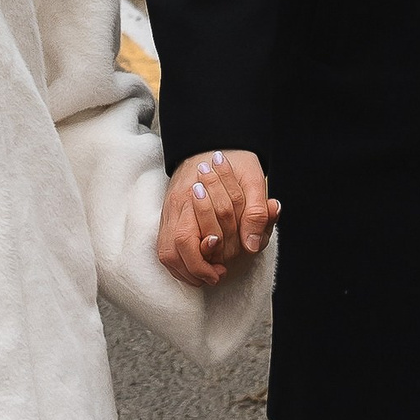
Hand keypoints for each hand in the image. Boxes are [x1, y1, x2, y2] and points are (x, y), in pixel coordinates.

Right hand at [159, 149, 277, 288]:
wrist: (213, 142)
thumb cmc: (236, 162)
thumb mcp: (253, 181)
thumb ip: (254, 212)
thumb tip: (250, 246)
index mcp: (192, 195)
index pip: (187, 238)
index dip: (203, 260)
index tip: (223, 270)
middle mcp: (176, 207)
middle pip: (172, 250)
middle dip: (195, 270)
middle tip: (217, 276)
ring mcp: (169, 212)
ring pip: (166, 253)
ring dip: (185, 271)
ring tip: (207, 276)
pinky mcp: (169, 217)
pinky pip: (166, 249)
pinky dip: (180, 264)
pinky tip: (197, 268)